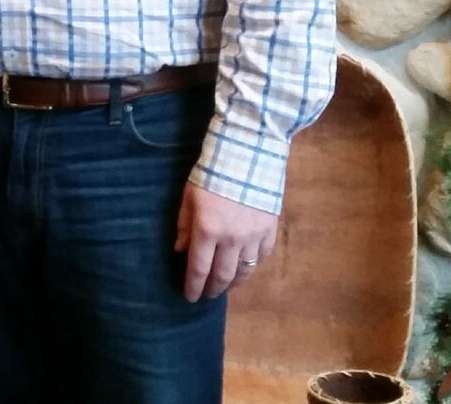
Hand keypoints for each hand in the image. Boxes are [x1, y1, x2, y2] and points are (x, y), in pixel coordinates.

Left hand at [176, 181, 278, 301]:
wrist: (248, 154)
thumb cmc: (212, 172)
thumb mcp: (189, 196)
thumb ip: (184, 225)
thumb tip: (179, 250)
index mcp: (208, 231)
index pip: (199, 268)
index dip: (193, 286)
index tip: (190, 297)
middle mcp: (232, 240)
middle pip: (223, 275)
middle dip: (213, 289)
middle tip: (207, 295)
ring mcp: (254, 237)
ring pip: (245, 271)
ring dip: (233, 282)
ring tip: (225, 285)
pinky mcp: (270, 230)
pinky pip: (262, 256)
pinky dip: (253, 265)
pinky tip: (245, 266)